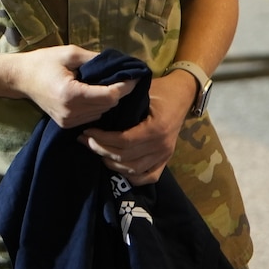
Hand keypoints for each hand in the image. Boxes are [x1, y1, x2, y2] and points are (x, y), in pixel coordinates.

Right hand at [9, 44, 133, 127]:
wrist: (20, 78)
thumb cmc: (44, 61)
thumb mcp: (70, 53)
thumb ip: (96, 59)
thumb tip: (120, 63)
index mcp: (71, 94)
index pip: (109, 96)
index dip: (125, 86)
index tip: (134, 75)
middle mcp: (71, 112)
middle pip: (108, 105)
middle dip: (118, 92)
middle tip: (124, 77)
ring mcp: (68, 121)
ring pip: (102, 113)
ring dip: (108, 100)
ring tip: (107, 85)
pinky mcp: (66, 125)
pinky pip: (92, 117)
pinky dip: (97, 107)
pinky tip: (94, 95)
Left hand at [78, 69, 195, 184]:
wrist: (183, 94)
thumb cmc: (159, 90)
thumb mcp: (141, 91)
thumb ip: (123, 102)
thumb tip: (96, 107)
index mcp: (156, 128)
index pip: (124, 141)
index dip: (102, 139)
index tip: (87, 132)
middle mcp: (161, 145)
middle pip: (125, 157)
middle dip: (101, 150)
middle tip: (85, 141)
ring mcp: (165, 155)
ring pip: (133, 170)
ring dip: (111, 163)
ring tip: (96, 151)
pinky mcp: (166, 160)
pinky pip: (148, 177)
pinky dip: (131, 176)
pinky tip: (116, 166)